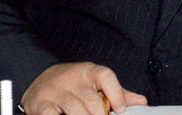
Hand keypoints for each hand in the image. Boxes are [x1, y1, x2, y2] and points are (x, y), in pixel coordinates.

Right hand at [20, 62, 146, 114]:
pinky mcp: (41, 105)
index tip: (120, 109)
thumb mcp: (95, 84)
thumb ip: (117, 93)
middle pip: (92, 100)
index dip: (116, 93)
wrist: (39, 81)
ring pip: (75, 110)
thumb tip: (142, 102)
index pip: (105, 76)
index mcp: (89, 71)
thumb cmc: (74, 86)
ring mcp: (55, 92)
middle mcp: (72, 79)